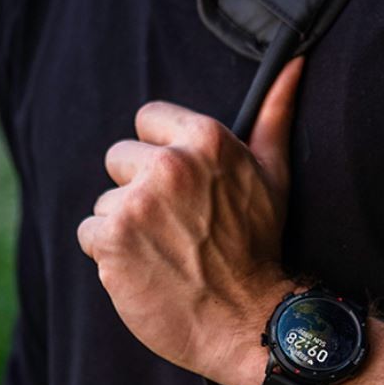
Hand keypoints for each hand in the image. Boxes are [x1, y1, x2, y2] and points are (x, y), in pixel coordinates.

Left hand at [77, 58, 303, 384]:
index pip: (147, 120)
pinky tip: (148, 269)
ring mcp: (136, 202)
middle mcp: (169, 165)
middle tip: (179, 227)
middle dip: (142, 190)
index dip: (163, 154)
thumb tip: (294, 64)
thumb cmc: (261, 247)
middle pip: (121, 159)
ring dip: (127, 227)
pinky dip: (111, 256)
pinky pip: (90, 233)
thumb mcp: (275, 175)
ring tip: (168, 253)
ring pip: (107, 201)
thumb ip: (276, 115)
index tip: (185, 189)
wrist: (248, 320)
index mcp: (206, 140)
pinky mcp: (111, 240)